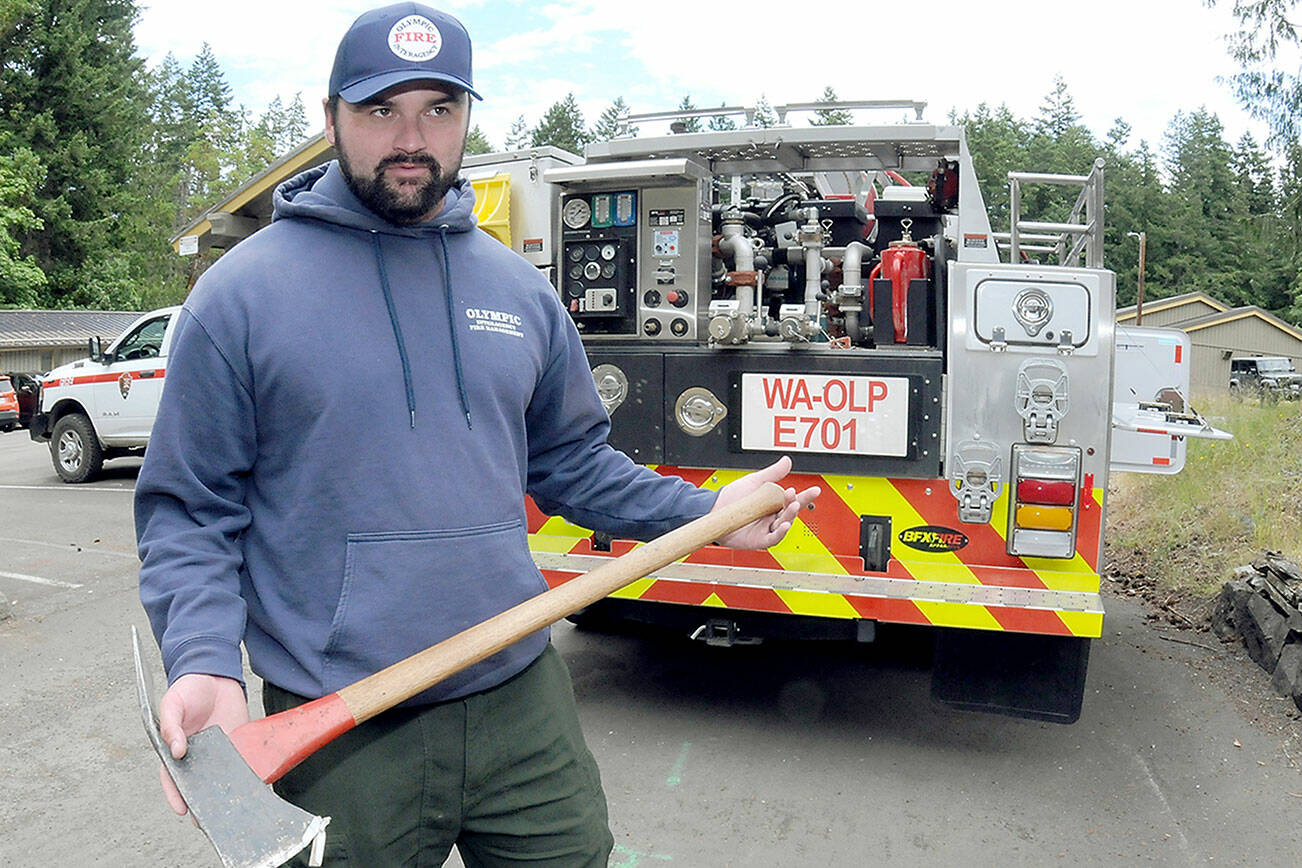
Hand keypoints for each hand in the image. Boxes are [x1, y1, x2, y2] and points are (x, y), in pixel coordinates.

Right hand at [156, 673, 247, 815]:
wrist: (215, 674)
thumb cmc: (188, 689)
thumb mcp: (172, 703)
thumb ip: (171, 726)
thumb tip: (176, 751)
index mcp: (175, 748)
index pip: (173, 777)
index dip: (175, 794)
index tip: (181, 809)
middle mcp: (197, 754)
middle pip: (198, 782)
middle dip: (202, 801)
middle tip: (207, 820)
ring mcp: (218, 750)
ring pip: (220, 777)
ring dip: (224, 792)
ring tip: (231, 809)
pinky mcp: (237, 742)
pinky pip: (241, 760)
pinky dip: (245, 773)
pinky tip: (252, 784)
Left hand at [711, 456, 820, 549]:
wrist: (714, 508)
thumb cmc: (732, 497)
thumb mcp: (755, 481)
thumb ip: (772, 473)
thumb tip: (787, 461)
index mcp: (773, 504)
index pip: (793, 500)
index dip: (805, 496)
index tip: (815, 490)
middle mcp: (772, 517)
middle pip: (790, 512)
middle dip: (796, 505)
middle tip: (798, 497)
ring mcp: (765, 529)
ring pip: (784, 524)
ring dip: (790, 516)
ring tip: (793, 506)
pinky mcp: (758, 540)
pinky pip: (773, 538)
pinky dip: (780, 533)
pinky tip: (785, 525)